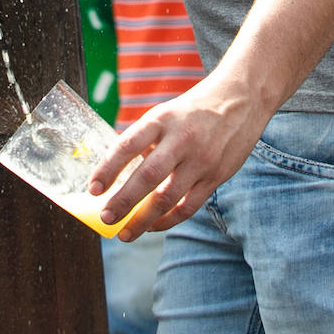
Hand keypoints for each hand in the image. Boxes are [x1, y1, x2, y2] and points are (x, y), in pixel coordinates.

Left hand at [88, 76, 269, 239]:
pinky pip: (189, 206)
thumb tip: (118, 173)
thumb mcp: (165, 114)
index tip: (93, 188)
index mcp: (161, 119)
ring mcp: (201, 160)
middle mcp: (181, 140)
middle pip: (148, 177)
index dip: (108, 168)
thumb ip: (145, 141)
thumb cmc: (193, 110)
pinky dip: (168, 220)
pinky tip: (153, 226)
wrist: (240, 100)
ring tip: (125, 233)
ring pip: (168, 197)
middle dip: (124, 201)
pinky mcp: (216, 176)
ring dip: (143, 220)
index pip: (128, 145)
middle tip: (106, 217)